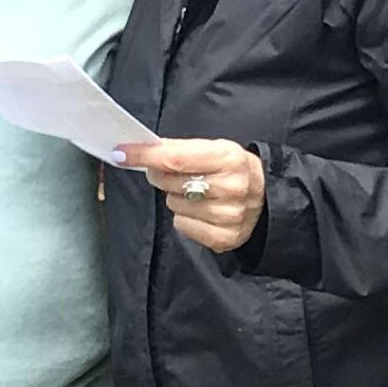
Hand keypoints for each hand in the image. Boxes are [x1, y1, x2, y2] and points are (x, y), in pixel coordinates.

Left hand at [124, 138, 264, 255]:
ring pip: (174, 205)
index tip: (121, 153)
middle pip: (170, 183)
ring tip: (197, 193)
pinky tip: (201, 212)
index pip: (175, 158)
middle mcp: (231, 187)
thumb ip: (180, 149)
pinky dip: (186, 218)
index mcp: (228, 158)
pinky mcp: (225, 238)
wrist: (266, 196)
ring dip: (177, 198)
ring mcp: (229, 216)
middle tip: (175, 174)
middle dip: (162, 176)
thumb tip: (142, 152)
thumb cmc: (233, 168)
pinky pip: (182, 226)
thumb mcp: (215, 148)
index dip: (144, 156)